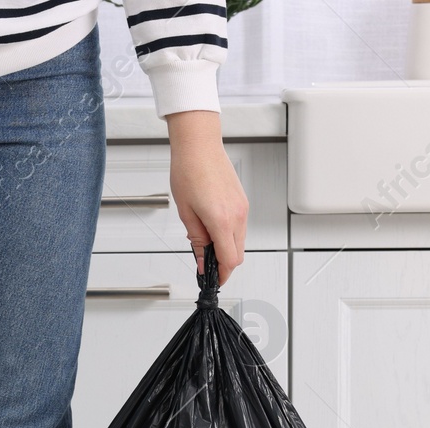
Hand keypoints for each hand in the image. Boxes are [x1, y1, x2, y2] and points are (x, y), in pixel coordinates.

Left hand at [165, 110, 247, 283]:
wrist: (199, 146)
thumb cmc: (188, 171)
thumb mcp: (186, 213)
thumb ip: (196, 241)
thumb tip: (201, 262)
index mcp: (221, 220)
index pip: (229, 260)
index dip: (221, 274)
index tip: (212, 280)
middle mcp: (237, 215)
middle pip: (238, 255)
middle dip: (224, 264)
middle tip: (206, 265)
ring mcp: (243, 208)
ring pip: (240, 242)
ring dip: (226, 249)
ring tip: (205, 241)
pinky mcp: (243, 202)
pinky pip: (240, 228)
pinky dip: (229, 235)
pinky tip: (213, 228)